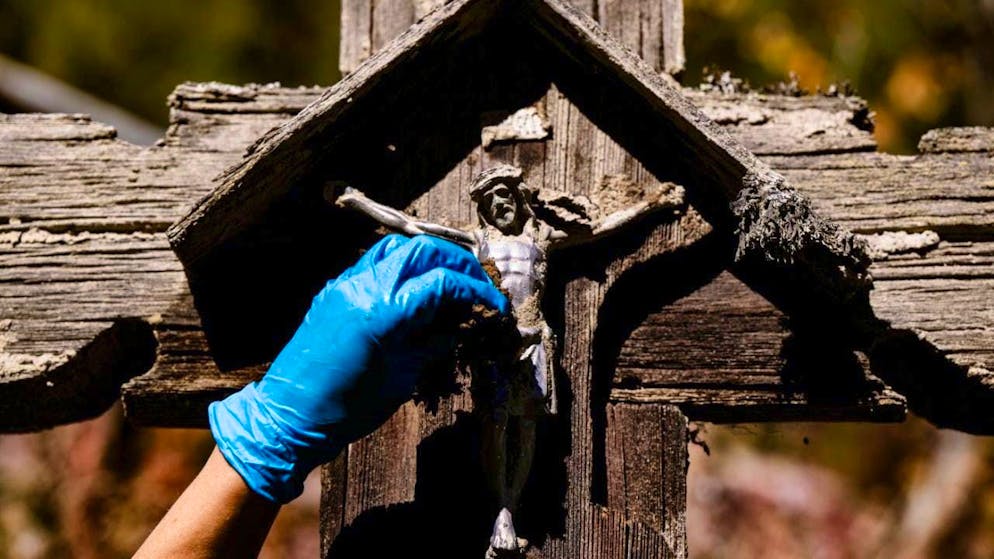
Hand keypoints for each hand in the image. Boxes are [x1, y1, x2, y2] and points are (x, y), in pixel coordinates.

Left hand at [208, 234, 508, 502]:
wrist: (289, 418)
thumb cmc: (348, 409)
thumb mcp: (402, 379)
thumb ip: (432, 345)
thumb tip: (460, 326)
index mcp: (384, 312)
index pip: (442, 281)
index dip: (476, 289)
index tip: (495, 303)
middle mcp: (364, 287)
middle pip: (421, 249)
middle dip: (455, 261)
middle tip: (476, 283)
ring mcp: (345, 285)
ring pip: (395, 247)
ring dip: (426, 257)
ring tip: (447, 279)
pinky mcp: (334, 291)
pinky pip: (373, 263)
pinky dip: (401, 268)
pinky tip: (415, 290)